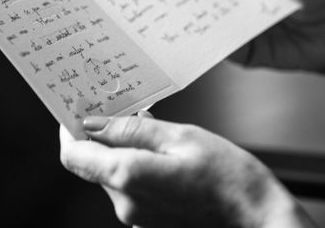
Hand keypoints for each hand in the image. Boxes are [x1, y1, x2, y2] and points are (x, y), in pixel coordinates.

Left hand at [59, 115, 314, 227]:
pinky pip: (129, 187)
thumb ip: (132, 130)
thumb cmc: (228, 177)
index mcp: (128, 178)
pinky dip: (135, 165)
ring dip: (120, 149)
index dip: (68, 129)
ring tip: (149, 126)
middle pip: (92, 163)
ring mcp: (137, 216)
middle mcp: (125, 203)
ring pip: (111, 173)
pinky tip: (160, 150)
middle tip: (120, 107)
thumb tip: (95, 122)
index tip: (75, 108)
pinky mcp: (149, 221)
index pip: (73, 154)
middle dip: (100, 134)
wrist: (256, 218)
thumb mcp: (181, 136)